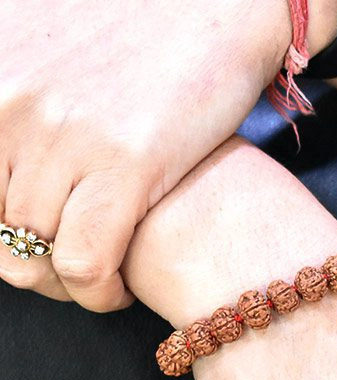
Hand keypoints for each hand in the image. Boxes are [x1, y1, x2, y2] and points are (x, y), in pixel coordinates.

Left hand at [0, 0, 295, 309]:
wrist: (216, 3)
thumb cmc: (139, 31)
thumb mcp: (43, 44)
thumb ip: (13, 104)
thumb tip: (15, 168)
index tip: (30, 247)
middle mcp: (8, 104)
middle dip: (30, 269)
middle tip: (68, 273)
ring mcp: (65, 135)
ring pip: (33, 256)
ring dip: (66, 287)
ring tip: (98, 281)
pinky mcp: (127, 163)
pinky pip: (87, 262)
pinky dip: (98, 294)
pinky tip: (119, 290)